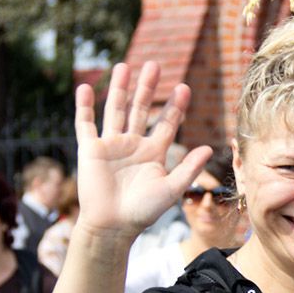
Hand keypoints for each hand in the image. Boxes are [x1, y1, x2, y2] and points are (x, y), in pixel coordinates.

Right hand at [74, 61, 211, 237]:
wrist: (112, 226)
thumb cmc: (143, 212)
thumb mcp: (171, 189)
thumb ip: (189, 168)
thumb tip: (208, 148)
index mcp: (153, 153)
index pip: (167, 123)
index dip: (175, 106)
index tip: (184, 88)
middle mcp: (133, 145)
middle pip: (141, 110)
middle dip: (147, 88)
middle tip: (154, 65)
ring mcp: (111, 145)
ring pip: (116, 110)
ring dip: (119, 89)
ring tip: (124, 66)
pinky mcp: (90, 150)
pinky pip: (85, 124)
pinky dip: (85, 106)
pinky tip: (86, 87)